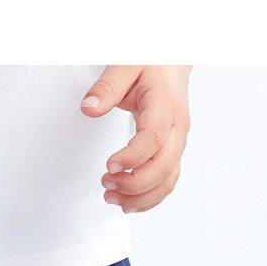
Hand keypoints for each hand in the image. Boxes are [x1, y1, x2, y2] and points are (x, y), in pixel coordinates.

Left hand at [80, 66, 191, 212]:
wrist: (171, 63)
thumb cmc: (148, 62)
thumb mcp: (124, 65)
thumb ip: (106, 87)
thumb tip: (88, 109)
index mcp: (166, 106)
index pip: (154, 139)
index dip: (132, 157)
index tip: (108, 165)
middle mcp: (178, 128)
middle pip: (164, 167)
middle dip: (134, 183)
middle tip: (104, 183)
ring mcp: (178, 143)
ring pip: (168, 181)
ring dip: (140, 197)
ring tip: (110, 197)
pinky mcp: (173, 152)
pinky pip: (167, 182)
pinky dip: (149, 198)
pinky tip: (126, 203)